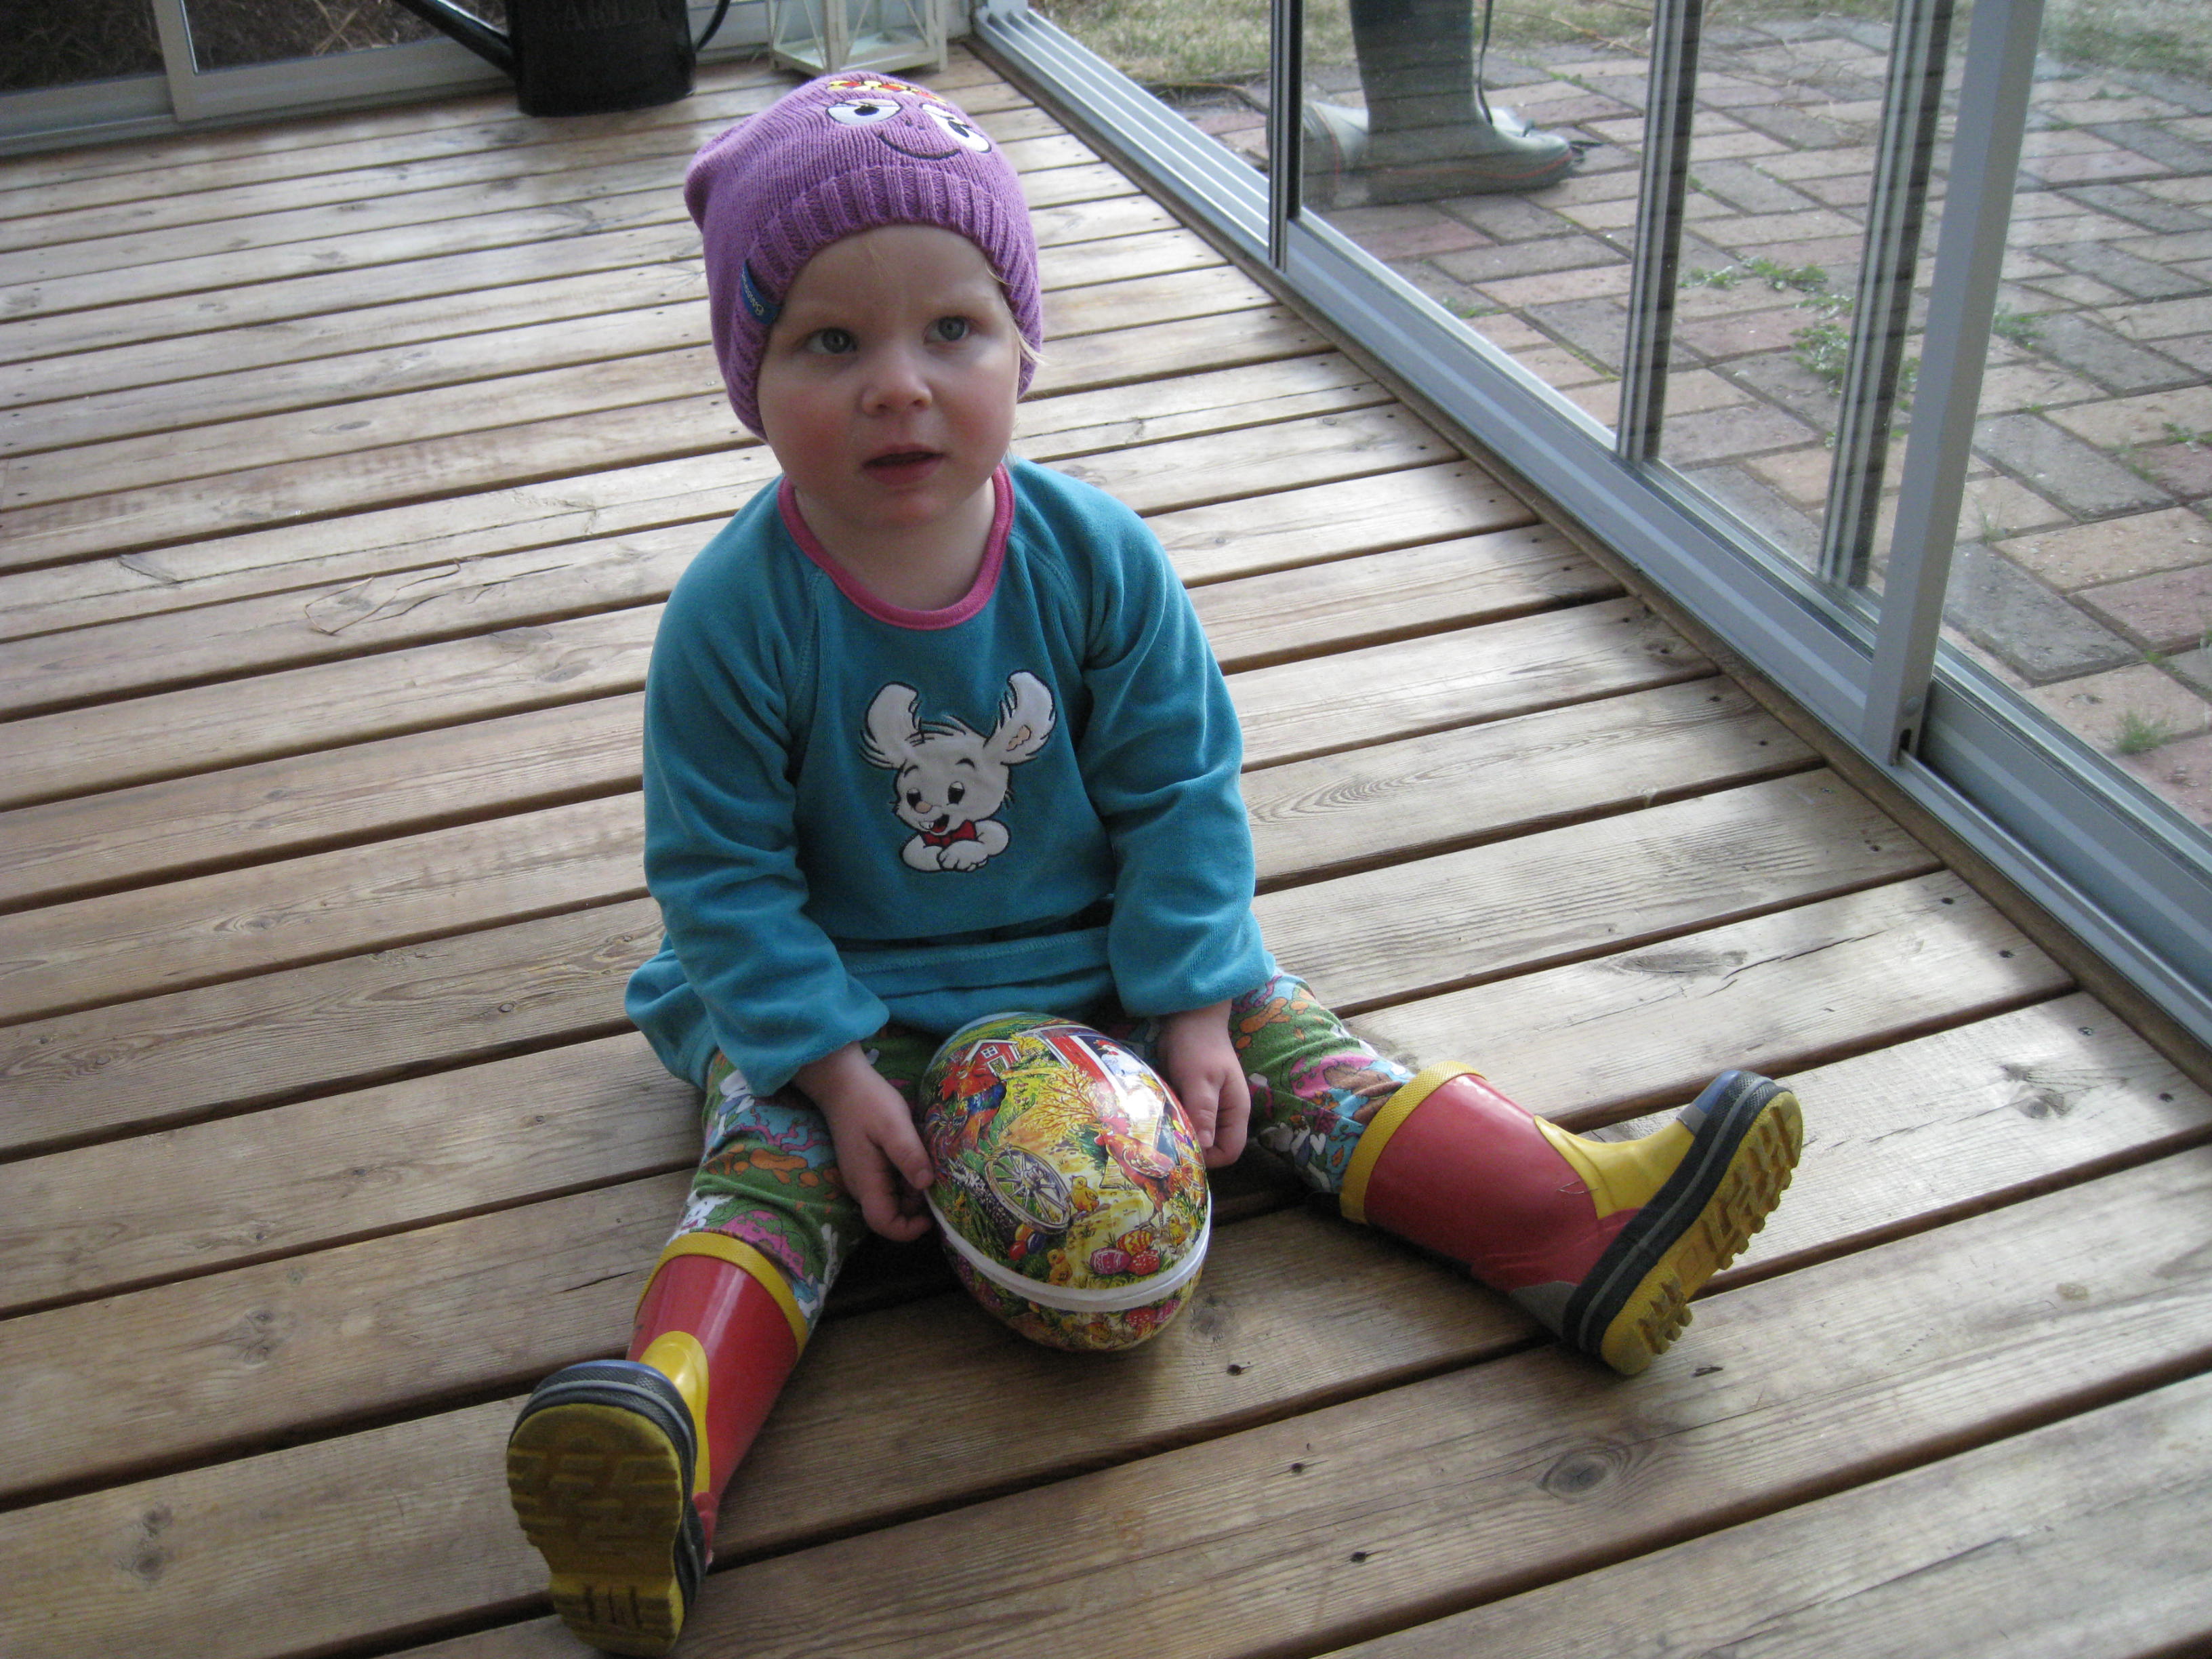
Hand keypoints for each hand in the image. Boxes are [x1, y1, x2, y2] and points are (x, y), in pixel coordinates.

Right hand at [793, 1043, 935, 1241]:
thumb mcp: (893, 1125)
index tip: (932, 1215)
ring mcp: (862, 1177)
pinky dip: (906, 1178)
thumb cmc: (868, 1102)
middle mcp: (861, 1186)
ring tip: (929, 1163)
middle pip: (890, 1214)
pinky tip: (917, 1156)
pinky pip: (888, 1184)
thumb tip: (926, 1185)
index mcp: (866, 1182)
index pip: (883, 1224)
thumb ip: (909, 1155)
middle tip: (937, 1179)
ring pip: (892, 1199)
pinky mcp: (866, 1167)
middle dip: (916, 1206)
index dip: (908, 1229)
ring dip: (913, 1190)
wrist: (842, 1083)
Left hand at [1154, 1001, 1248, 1168]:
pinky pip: (1183, 1121)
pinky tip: (1155, 1120)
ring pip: (1196, 1135)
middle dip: (1191, 1149)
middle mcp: (1224, 1113)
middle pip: (1212, 1147)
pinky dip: (1172, 1123)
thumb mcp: (1200, 1079)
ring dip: (1179, 1137)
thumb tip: (1204, 1147)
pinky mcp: (1190, 1100)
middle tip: (1164, 1147)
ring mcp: (1207, 1107)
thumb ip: (1203, 1112)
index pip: (1230, 1151)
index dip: (1210, 1158)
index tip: (1183, 1152)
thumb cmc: (1198, 1045)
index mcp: (1235, 1111)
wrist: (1188, 1017)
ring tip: (1156, 1134)